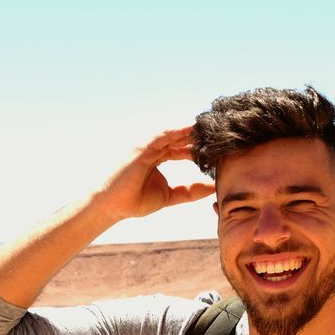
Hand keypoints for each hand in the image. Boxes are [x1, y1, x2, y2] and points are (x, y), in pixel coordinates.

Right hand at [92, 126, 214, 222]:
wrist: (112, 205)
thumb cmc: (135, 201)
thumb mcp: (170, 195)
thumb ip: (190, 191)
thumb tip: (213, 188)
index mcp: (160, 156)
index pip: (184, 148)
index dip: (201, 147)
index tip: (220, 149)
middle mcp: (154, 147)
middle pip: (182, 138)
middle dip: (200, 137)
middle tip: (222, 135)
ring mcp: (148, 145)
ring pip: (175, 133)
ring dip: (193, 130)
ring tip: (212, 128)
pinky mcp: (142, 146)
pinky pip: (163, 134)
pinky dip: (178, 130)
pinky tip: (193, 129)